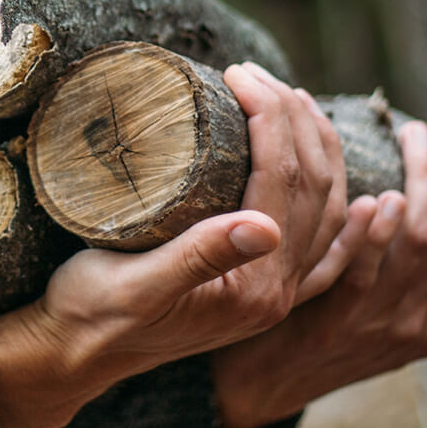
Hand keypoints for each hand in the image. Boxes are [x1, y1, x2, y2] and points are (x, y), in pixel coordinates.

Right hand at [0, 61, 355, 427]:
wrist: (74, 354)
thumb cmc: (92, 314)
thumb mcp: (135, 284)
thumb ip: (200, 257)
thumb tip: (266, 227)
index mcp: (254, 289)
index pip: (282, 182)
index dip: (269, 118)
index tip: (236, 74)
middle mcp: (277, 293)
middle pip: (314, 187)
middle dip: (293, 119)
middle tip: (255, 73)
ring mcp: (274, 292)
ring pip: (325, 209)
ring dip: (319, 149)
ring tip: (293, 99)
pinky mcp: (259, 289)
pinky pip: (322, 247)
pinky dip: (341, 213)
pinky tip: (352, 194)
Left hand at [210, 121, 426, 427]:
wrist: (270, 383)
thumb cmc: (333, 335)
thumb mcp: (400, 324)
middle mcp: (420, 325)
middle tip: (421, 131)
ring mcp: (381, 325)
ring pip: (418, 243)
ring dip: (416, 184)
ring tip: (407, 144)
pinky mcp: (339, 322)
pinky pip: (365, 268)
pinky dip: (375, 229)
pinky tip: (374, 196)